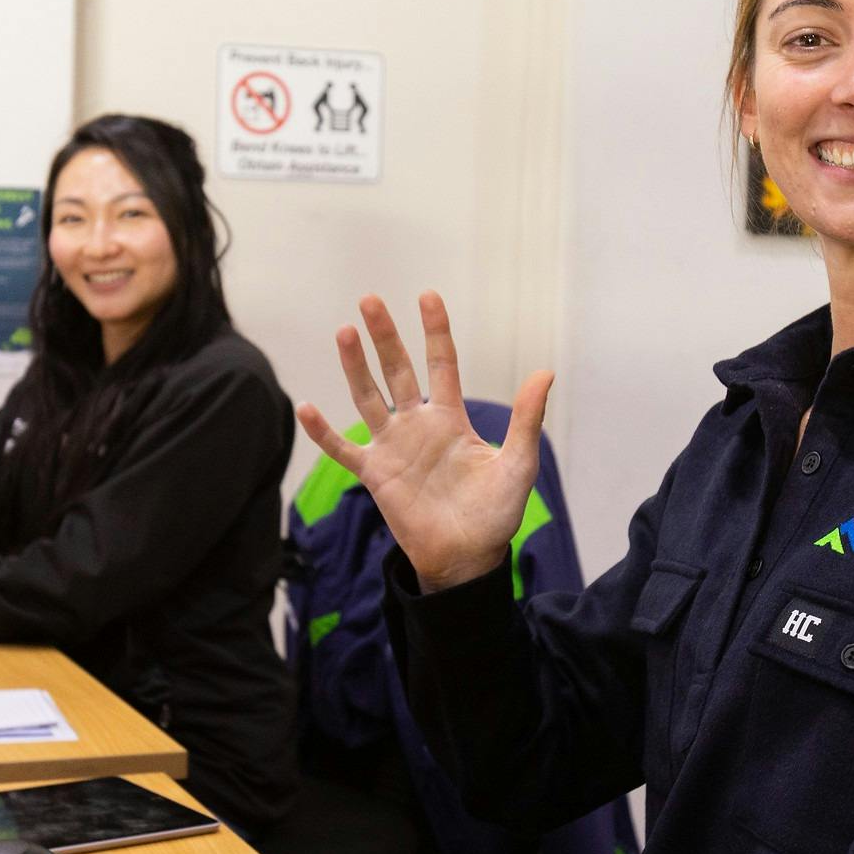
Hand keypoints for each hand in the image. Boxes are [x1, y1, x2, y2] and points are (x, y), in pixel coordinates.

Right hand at [296, 292, 552, 592]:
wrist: (468, 557)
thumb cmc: (495, 513)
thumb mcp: (518, 463)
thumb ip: (526, 418)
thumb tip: (545, 371)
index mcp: (451, 419)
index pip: (442, 364)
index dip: (435, 331)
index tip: (427, 297)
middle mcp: (418, 425)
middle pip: (397, 370)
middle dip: (385, 336)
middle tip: (370, 300)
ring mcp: (393, 448)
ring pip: (368, 398)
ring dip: (355, 367)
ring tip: (344, 332)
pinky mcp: (375, 475)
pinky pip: (344, 449)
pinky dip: (324, 432)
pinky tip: (308, 408)